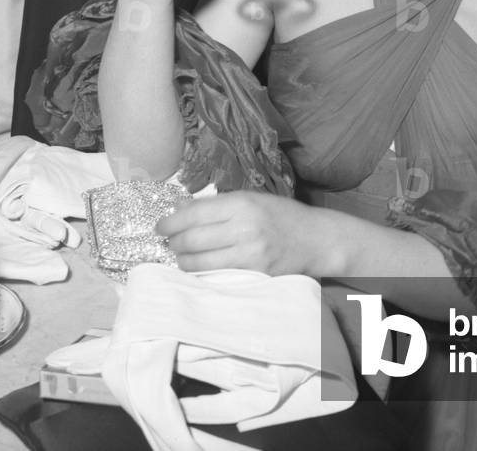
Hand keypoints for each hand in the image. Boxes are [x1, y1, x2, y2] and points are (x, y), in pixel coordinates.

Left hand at [156, 191, 323, 274]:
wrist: (316, 239)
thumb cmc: (282, 215)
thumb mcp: (253, 199)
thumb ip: (220, 206)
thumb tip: (182, 213)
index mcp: (242, 203)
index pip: (194, 214)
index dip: (171, 222)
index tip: (160, 226)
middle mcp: (244, 228)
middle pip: (192, 239)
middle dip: (174, 243)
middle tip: (170, 243)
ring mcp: (249, 255)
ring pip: (198, 263)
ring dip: (183, 261)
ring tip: (182, 256)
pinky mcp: (253, 276)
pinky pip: (214, 277)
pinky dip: (201, 274)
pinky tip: (199, 269)